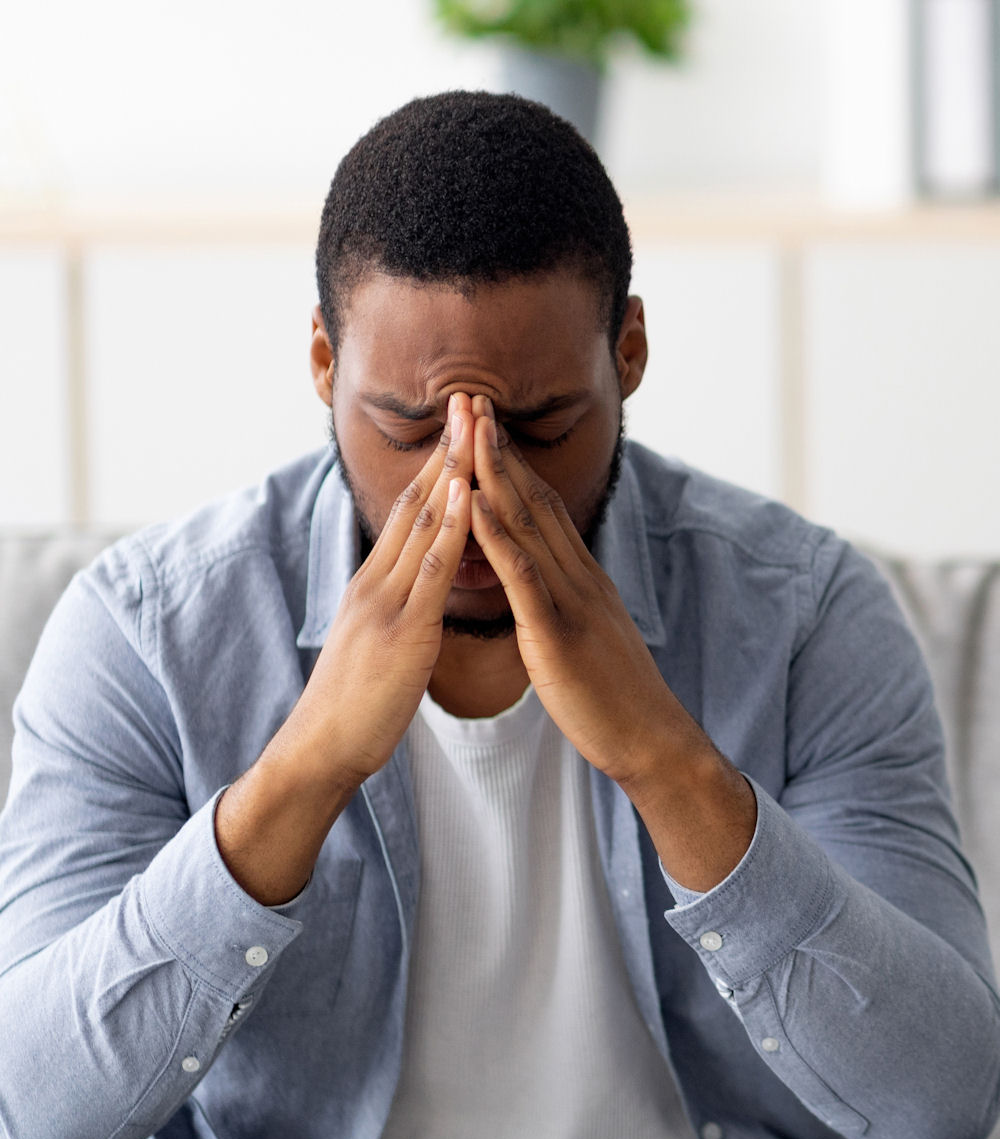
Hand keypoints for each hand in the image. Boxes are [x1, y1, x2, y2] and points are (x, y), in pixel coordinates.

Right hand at [215, 394, 473, 902]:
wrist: (322, 748)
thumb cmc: (354, 706)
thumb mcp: (375, 644)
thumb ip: (396, 611)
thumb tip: (417, 594)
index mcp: (373, 583)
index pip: (409, 512)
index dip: (436, 467)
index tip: (461, 429)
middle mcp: (376, 581)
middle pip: (414, 501)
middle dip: (445, 450)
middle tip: (469, 400)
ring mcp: (386, 601)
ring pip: (423, 523)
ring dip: (452, 472)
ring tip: (476, 427)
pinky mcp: (402, 630)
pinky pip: (431, 570)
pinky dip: (452, 529)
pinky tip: (469, 497)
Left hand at [468, 399, 755, 889]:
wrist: (651, 740)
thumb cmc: (614, 699)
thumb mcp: (588, 638)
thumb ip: (565, 605)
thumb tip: (545, 587)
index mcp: (581, 579)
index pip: (543, 507)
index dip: (512, 463)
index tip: (483, 424)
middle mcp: (579, 577)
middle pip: (534, 499)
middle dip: (499, 448)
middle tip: (470, 398)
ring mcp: (571, 601)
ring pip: (529, 525)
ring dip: (495, 475)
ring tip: (467, 429)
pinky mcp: (559, 634)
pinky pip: (525, 578)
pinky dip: (499, 537)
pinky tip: (476, 506)